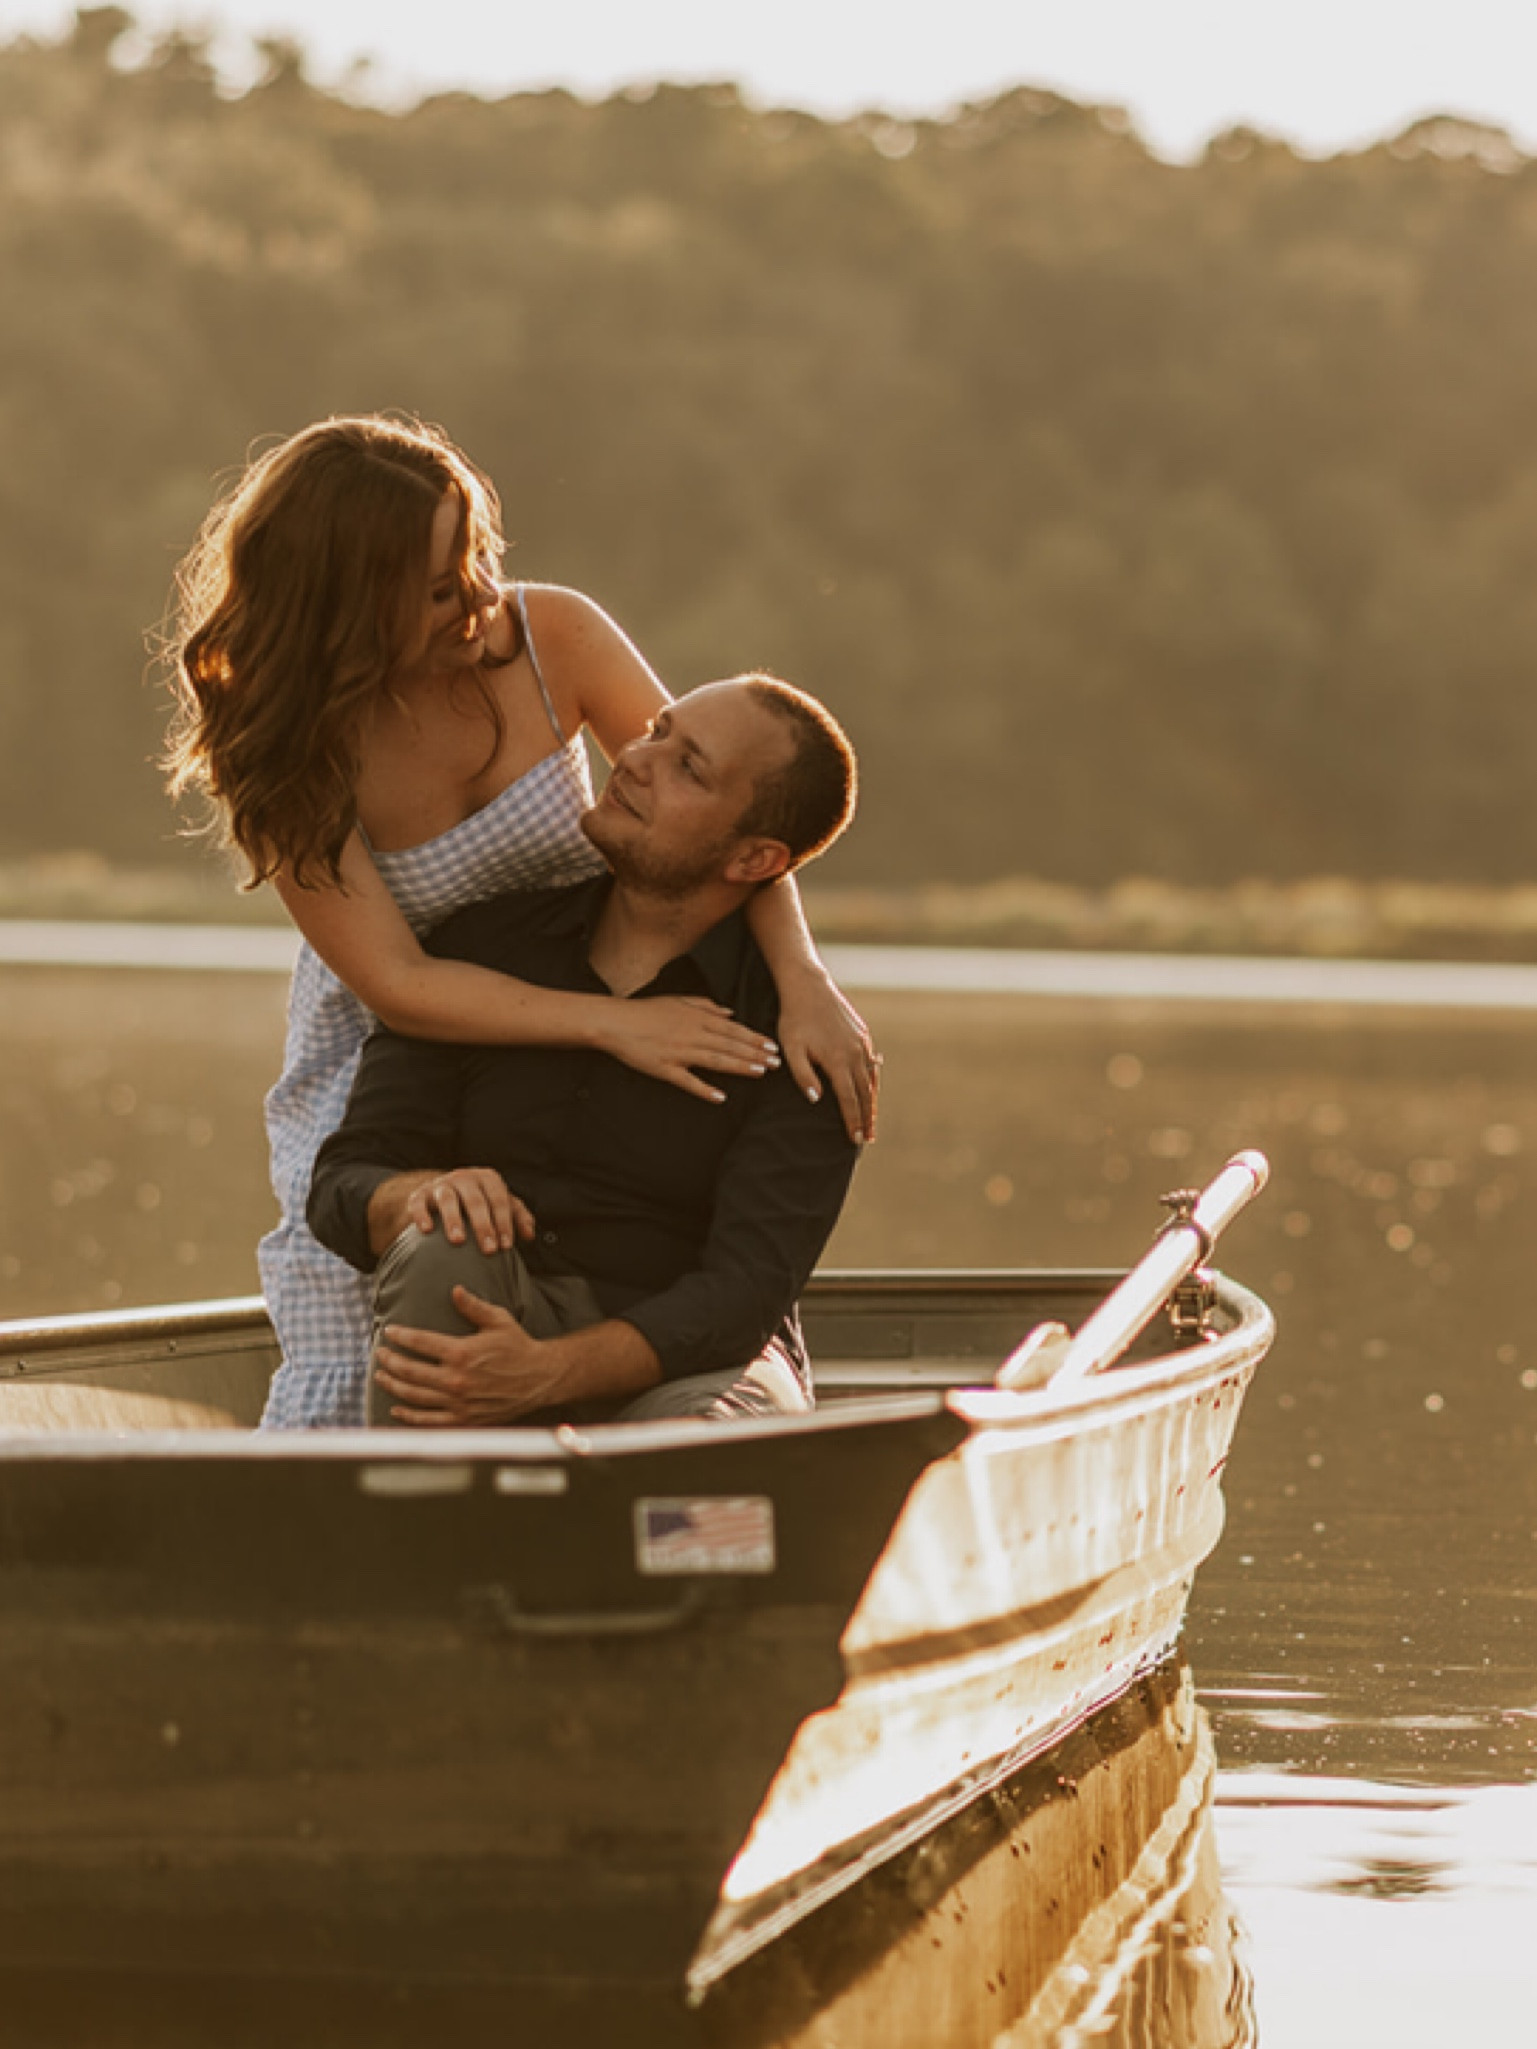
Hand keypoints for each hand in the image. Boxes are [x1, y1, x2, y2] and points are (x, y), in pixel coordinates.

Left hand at [374, 1286, 562, 1426]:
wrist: (540, 1379)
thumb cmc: (519, 1347)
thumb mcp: (498, 1320)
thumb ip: (473, 1306)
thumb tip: (454, 1290)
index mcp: (462, 1352)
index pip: (419, 1342)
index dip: (400, 1335)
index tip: (389, 1331)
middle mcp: (456, 1379)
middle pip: (410, 1370)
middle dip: (390, 1361)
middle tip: (380, 1354)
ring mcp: (458, 1402)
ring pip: (413, 1396)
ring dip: (393, 1385)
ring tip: (381, 1376)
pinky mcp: (463, 1419)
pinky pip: (428, 1421)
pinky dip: (409, 1416)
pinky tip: (397, 1409)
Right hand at [405, 1168, 535, 1256]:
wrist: (443, 1194)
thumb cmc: (479, 1203)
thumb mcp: (500, 1205)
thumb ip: (517, 1217)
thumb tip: (530, 1235)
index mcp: (487, 1179)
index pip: (499, 1199)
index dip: (504, 1222)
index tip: (506, 1246)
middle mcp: (464, 1177)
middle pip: (476, 1200)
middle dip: (484, 1226)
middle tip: (489, 1250)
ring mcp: (441, 1185)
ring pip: (448, 1199)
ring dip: (454, 1220)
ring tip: (459, 1241)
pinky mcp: (420, 1194)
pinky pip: (419, 1202)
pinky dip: (422, 1215)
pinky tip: (427, 1230)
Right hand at [595, 995, 781, 1104]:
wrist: (615, 1021)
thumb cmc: (646, 1010)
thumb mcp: (679, 1000)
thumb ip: (707, 1006)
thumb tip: (730, 1013)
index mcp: (696, 1017)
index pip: (732, 1030)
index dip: (754, 1039)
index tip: (772, 1048)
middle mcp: (691, 1034)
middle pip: (729, 1045)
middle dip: (754, 1054)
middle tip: (775, 1064)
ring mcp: (678, 1052)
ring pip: (715, 1060)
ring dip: (739, 1067)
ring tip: (759, 1073)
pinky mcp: (664, 1069)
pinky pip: (687, 1081)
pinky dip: (704, 1089)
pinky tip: (720, 1097)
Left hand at [776, 971, 880, 1143]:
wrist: (808, 986)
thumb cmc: (794, 1018)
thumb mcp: (791, 1048)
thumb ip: (803, 1075)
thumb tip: (817, 1100)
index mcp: (838, 1061)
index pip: (848, 1100)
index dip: (852, 1121)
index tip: (854, 1139)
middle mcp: (855, 1054)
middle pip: (865, 1094)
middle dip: (866, 1118)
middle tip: (867, 1138)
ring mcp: (862, 1043)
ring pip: (871, 1079)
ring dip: (872, 1101)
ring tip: (871, 1119)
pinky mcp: (863, 1034)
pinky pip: (872, 1062)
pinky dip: (873, 1079)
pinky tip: (871, 1087)